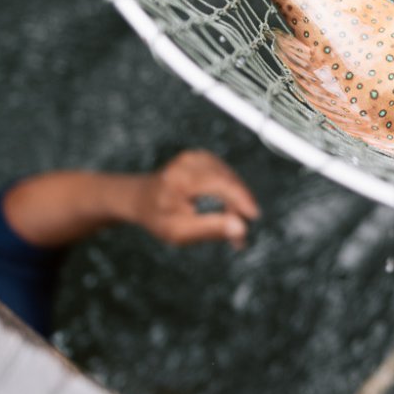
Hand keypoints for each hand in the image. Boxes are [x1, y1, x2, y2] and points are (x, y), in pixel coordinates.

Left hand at [127, 150, 259, 246]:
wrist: (140, 198)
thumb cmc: (157, 217)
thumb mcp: (179, 231)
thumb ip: (210, 229)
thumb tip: (241, 228)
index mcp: (180, 178)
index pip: (221, 183)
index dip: (242, 199)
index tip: (254, 217)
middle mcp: (188, 162)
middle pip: (229, 181)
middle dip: (238, 208)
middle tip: (239, 237)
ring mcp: (196, 156)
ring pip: (230, 179)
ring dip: (236, 202)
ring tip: (230, 226)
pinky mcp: (203, 157)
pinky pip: (226, 175)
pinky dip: (230, 193)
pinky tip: (225, 209)